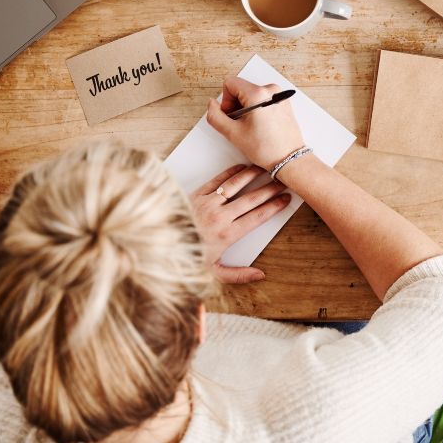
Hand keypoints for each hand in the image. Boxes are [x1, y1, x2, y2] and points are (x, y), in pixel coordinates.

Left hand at [190, 164, 291, 283]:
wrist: (157, 244)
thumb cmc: (185, 258)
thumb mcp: (212, 273)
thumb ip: (238, 274)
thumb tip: (261, 275)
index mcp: (227, 235)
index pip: (258, 217)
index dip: (274, 207)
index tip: (286, 200)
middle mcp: (220, 216)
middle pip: (252, 199)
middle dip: (270, 190)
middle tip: (282, 183)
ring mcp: (208, 203)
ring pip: (236, 185)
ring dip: (253, 176)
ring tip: (266, 170)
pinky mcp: (196, 194)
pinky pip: (218, 180)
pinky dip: (232, 173)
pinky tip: (242, 168)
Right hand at [206, 75, 305, 170]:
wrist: (289, 158)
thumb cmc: (267, 149)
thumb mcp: (233, 134)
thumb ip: (215, 116)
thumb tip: (211, 104)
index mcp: (258, 94)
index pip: (230, 83)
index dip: (226, 101)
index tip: (232, 116)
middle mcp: (271, 90)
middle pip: (241, 88)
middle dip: (236, 105)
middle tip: (240, 124)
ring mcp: (280, 96)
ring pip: (252, 94)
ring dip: (246, 108)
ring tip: (252, 126)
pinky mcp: (284, 102)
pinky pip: (264, 99)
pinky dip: (258, 110)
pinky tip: (260, 125)